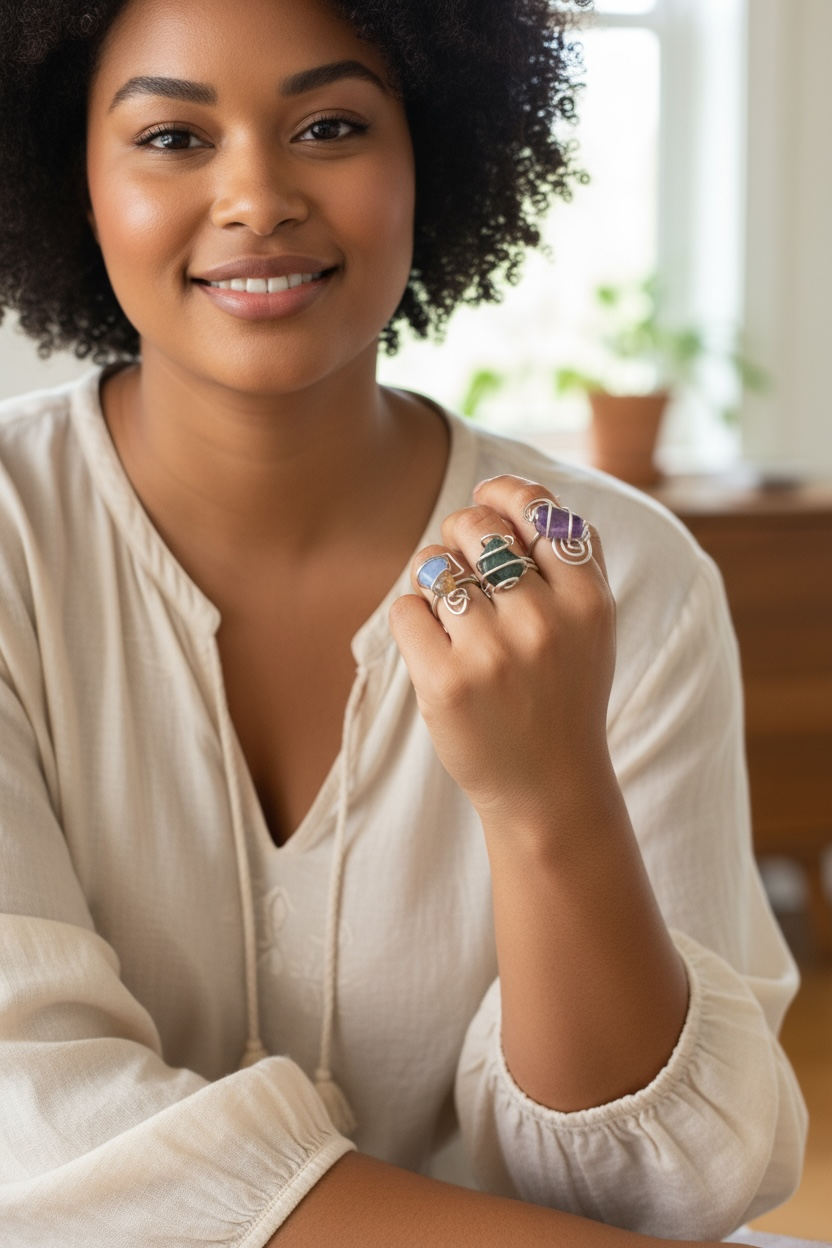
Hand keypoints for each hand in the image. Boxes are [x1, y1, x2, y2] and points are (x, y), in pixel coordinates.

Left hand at [389, 475, 615, 834]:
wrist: (550, 789)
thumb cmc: (563, 694)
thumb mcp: (590, 625)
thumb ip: (567, 559)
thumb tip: (508, 490)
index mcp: (589, 600)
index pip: (538, 507)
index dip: (505, 492)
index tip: (488, 499)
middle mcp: (545, 620)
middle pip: (476, 525)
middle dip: (459, 531)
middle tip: (463, 562)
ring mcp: (494, 652)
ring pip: (434, 563)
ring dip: (433, 577)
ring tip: (450, 609)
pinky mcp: (446, 682)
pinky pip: (406, 608)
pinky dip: (412, 619)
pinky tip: (435, 645)